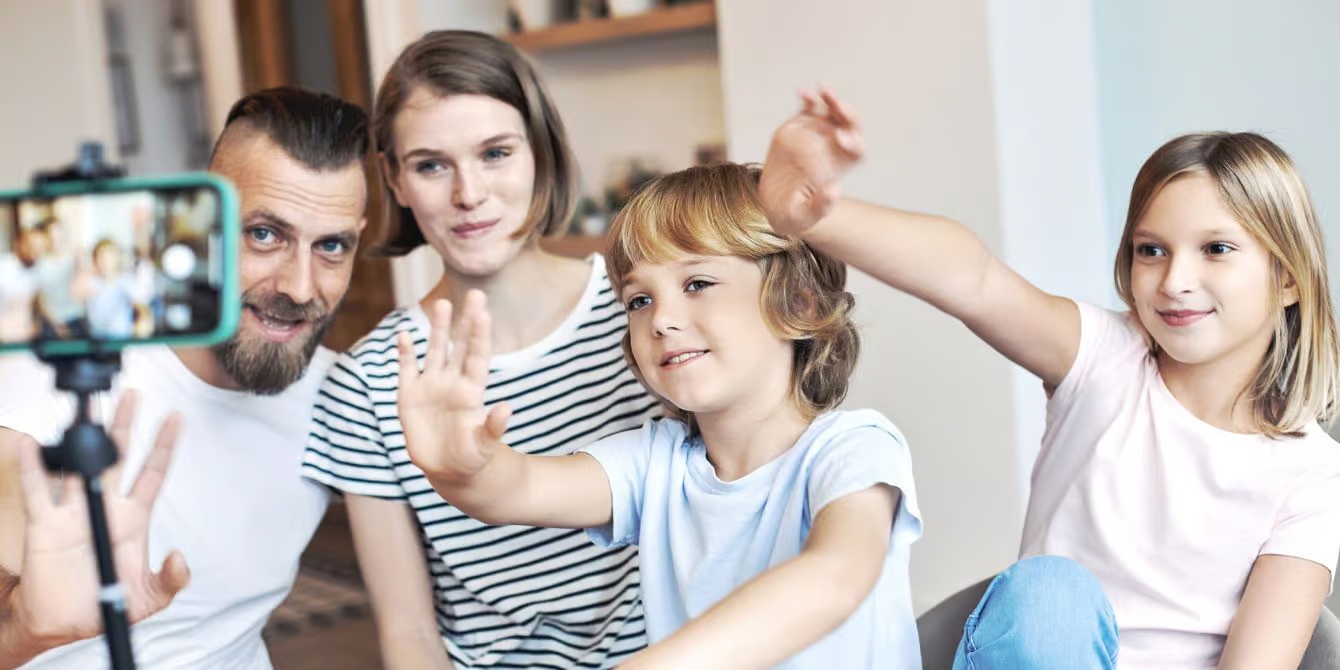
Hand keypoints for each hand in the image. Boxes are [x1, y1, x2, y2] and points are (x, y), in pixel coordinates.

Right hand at [12, 391, 189, 649]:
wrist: (63, 624)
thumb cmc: (104, 603)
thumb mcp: (148, 598)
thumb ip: (171, 580)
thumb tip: (180, 558)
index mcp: (134, 518)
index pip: (153, 473)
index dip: (165, 445)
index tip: (176, 416)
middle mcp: (105, 506)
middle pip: (118, 456)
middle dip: (126, 425)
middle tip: (133, 393)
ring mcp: (75, 511)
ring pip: (79, 464)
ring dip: (82, 437)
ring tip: (86, 408)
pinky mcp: (46, 524)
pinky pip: (39, 490)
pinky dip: (34, 466)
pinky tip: (32, 443)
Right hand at [397, 291, 511, 486]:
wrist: (448, 470)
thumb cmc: (472, 458)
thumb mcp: (484, 446)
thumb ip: (493, 427)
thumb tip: (506, 408)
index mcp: (472, 392)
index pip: (477, 357)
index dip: (480, 335)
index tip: (484, 312)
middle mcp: (452, 383)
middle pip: (459, 346)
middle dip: (465, 321)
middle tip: (475, 293)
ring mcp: (431, 387)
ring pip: (434, 351)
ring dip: (437, 329)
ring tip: (441, 303)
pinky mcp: (409, 397)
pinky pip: (406, 369)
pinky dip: (404, 353)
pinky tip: (402, 334)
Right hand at [758, 87, 864, 236]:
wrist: (774, 203)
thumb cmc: (793, 213)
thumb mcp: (803, 217)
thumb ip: (819, 207)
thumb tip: (833, 191)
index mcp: (839, 168)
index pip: (856, 151)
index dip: (854, 143)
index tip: (842, 138)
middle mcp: (832, 148)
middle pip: (850, 125)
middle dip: (846, 113)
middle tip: (836, 103)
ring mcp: (817, 134)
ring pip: (832, 112)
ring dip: (831, 100)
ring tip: (823, 90)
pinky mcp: (799, 127)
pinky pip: (808, 109)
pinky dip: (808, 99)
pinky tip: (802, 93)